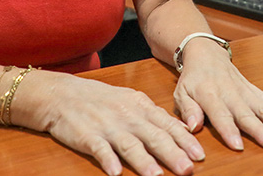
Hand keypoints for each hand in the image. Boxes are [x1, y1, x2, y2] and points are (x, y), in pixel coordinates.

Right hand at [15, 72, 204, 175]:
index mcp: (139, 107)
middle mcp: (127, 116)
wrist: (62, 94)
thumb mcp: (131, 101)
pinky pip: (99, 149)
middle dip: (172, 154)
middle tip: (188, 169)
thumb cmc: (100, 99)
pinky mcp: (86, 136)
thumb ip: (155, 115)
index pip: (166, 125)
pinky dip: (107, 160)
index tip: (200, 154)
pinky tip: (115, 173)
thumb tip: (183, 130)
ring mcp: (107, 126)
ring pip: (129, 145)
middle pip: (153, 136)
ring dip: (143, 161)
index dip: (184, 140)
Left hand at [172, 39, 262, 151]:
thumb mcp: (181, 93)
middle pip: (247, 113)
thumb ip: (188, 110)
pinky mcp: (254, 89)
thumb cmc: (193, 78)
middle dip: (261, 130)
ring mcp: (245, 90)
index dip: (229, 131)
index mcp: (210, 94)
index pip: (220, 115)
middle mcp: (230, 92)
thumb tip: (193, 127)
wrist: (206, 54)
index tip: (238, 146)